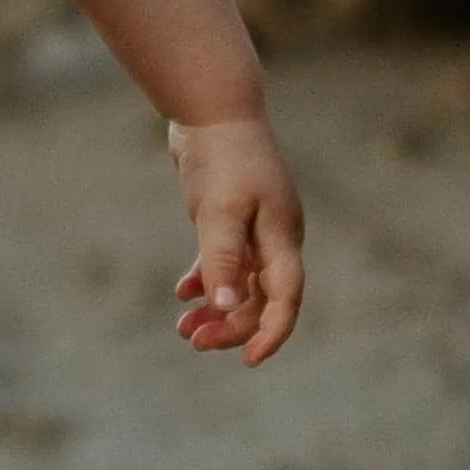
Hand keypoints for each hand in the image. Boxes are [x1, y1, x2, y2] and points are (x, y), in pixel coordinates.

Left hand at [168, 113, 303, 364]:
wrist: (211, 108)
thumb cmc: (220, 157)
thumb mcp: (218, 210)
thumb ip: (222, 259)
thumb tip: (227, 306)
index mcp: (282, 236)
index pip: (286, 297)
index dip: (272, 332)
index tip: (248, 361)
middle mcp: (276, 236)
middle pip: (262, 297)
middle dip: (231, 324)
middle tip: (193, 340)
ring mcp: (256, 227)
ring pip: (242, 283)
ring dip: (216, 307)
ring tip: (183, 329)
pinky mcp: (232, 217)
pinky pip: (224, 261)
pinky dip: (206, 279)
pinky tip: (182, 293)